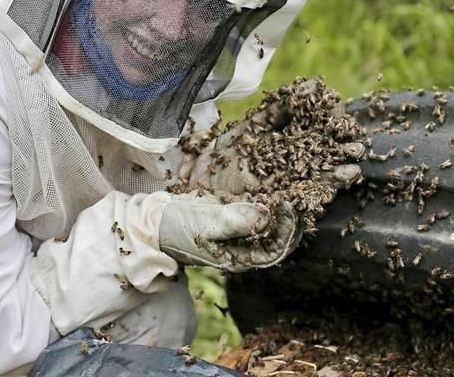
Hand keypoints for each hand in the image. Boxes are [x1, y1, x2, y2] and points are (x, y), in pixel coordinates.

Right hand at [158, 194, 301, 271]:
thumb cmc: (180, 227)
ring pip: (270, 228)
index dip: (287, 230)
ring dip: (282, 214)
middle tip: (296, 200)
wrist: (157, 221)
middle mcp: (243, 250)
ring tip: (289, 196)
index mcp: (240, 259)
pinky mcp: (233, 221)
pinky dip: (268, 207)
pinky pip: (257, 217)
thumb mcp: (209, 224)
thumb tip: (267, 217)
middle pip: (278, 241)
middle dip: (290, 222)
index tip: (287, 205)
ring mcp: (238, 236)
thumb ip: (238, 222)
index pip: (275, 250)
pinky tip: (272, 194)